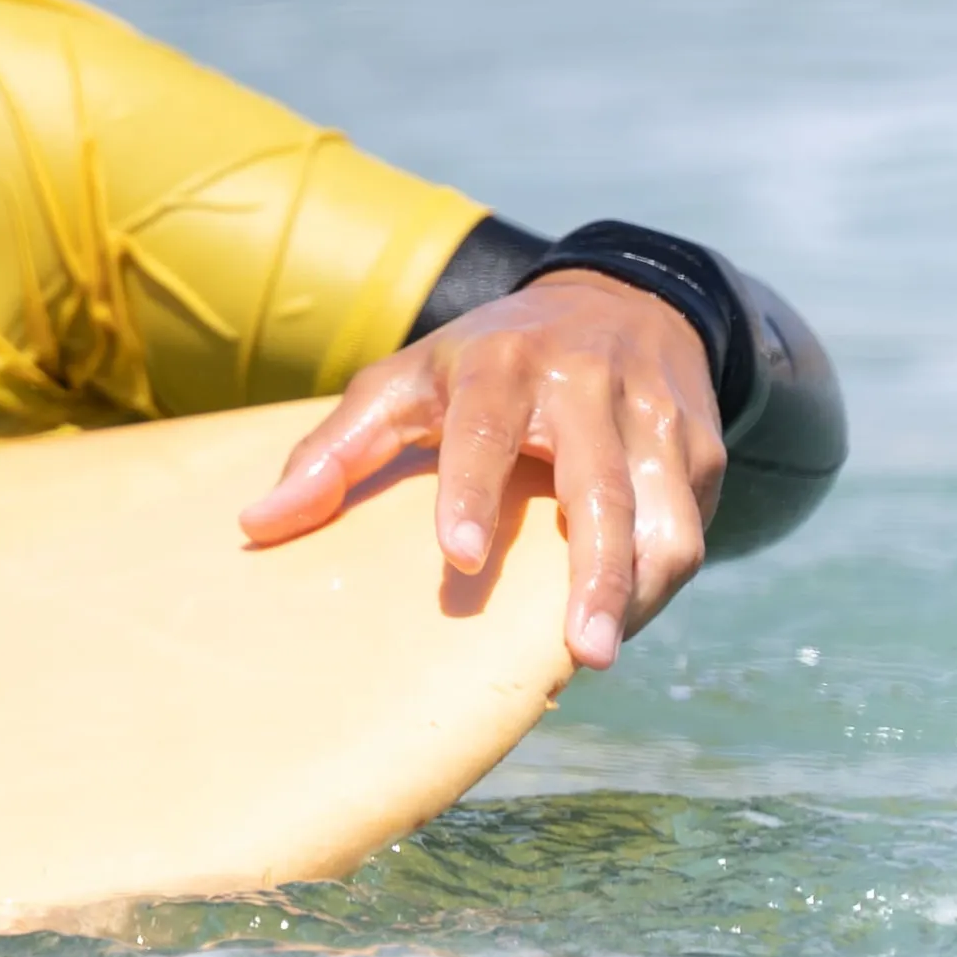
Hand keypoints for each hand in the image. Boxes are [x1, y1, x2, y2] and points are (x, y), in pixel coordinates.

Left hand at [239, 271, 724, 668]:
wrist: (621, 301)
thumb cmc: (486, 358)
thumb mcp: (405, 380)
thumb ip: (333, 449)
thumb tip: (256, 527)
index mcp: (503, 363)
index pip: (486, 428)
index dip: (472, 492)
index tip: (455, 556)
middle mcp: (587, 385)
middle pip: (600, 487)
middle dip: (595, 573)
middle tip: (581, 655)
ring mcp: (655, 418)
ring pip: (664, 518)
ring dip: (641, 590)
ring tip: (602, 652)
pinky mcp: (701, 451)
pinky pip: (689, 527)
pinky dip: (660, 580)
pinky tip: (626, 619)